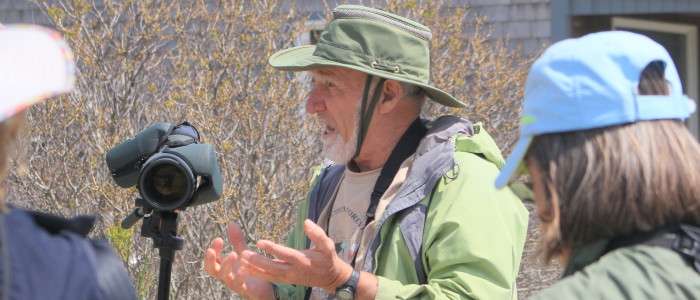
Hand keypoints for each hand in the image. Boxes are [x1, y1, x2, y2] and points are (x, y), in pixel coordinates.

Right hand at [203, 223, 274, 299]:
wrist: (261, 288)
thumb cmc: (248, 270)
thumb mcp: (242, 253)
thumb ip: (236, 240)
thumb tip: (231, 223)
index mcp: (223, 266)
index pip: (211, 258)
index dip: (212, 249)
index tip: (219, 239)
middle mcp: (225, 275)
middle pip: (210, 269)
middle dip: (209, 260)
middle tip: (212, 250)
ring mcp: (233, 283)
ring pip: (224, 276)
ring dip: (226, 265)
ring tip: (233, 254)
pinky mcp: (244, 288)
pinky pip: (238, 284)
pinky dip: (240, 276)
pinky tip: (244, 268)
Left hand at [239, 219, 353, 292]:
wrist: (330, 277)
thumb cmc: (327, 258)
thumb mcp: (327, 245)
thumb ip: (317, 233)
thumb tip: (306, 222)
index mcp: (303, 260)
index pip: (285, 254)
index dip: (272, 249)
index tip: (259, 242)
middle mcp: (294, 271)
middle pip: (273, 267)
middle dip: (257, 261)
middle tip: (242, 253)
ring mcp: (289, 277)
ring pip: (269, 275)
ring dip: (253, 268)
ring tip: (240, 260)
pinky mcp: (285, 280)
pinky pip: (269, 278)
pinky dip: (257, 274)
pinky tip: (245, 268)